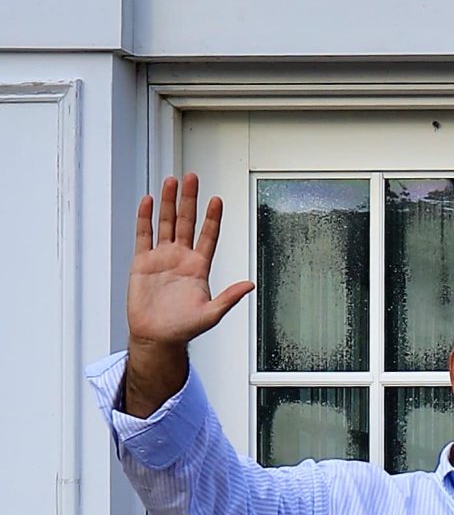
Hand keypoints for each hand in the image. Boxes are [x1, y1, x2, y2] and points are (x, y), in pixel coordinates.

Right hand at [128, 175, 253, 352]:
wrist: (156, 336)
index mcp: (199, 267)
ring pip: (166, 223)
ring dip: (169, 203)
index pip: (208, 236)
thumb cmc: (184, 328)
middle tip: (193, 178)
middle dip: (190, 200)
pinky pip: (143, 236)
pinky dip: (145, 218)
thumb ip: (229, 298)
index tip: (216, 200)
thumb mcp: (211, 314)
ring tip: (172, 181)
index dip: (212, 218)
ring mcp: (161, 258)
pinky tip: (148, 201)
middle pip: (187, 222)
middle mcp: (181, 258)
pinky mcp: (142, 262)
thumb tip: (250, 284)